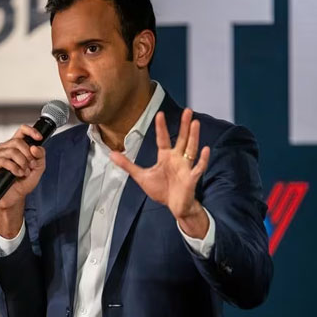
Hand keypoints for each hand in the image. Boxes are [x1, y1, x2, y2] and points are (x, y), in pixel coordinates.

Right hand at [0, 125, 45, 237]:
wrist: (16, 197)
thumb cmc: (24, 182)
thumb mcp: (38, 168)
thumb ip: (40, 156)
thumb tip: (34, 147)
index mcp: (16, 146)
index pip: (21, 131)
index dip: (30, 131)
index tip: (39, 137)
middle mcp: (5, 148)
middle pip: (17, 141)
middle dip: (28, 155)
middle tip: (31, 165)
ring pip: (11, 151)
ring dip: (21, 163)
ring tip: (24, 172)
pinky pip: (3, 161)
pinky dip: (13, 168)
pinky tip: (17, 174)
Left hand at [110, 109, 209, 237]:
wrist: (175, 206)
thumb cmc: (161, 190)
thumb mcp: (141, 177)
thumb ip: (128, 165)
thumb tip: (111, 154)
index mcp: (165, 157)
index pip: (163, 139)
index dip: (161, 127)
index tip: (160, 113)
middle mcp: (177, 158)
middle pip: (182, 139)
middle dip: (184, 125)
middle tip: (188, 110)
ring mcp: (186, 167)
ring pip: (191, 149)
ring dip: (193, 136)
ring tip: (195, 123)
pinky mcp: (192, 178)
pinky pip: (199, 167)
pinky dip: (202, 159)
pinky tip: (205, 149)